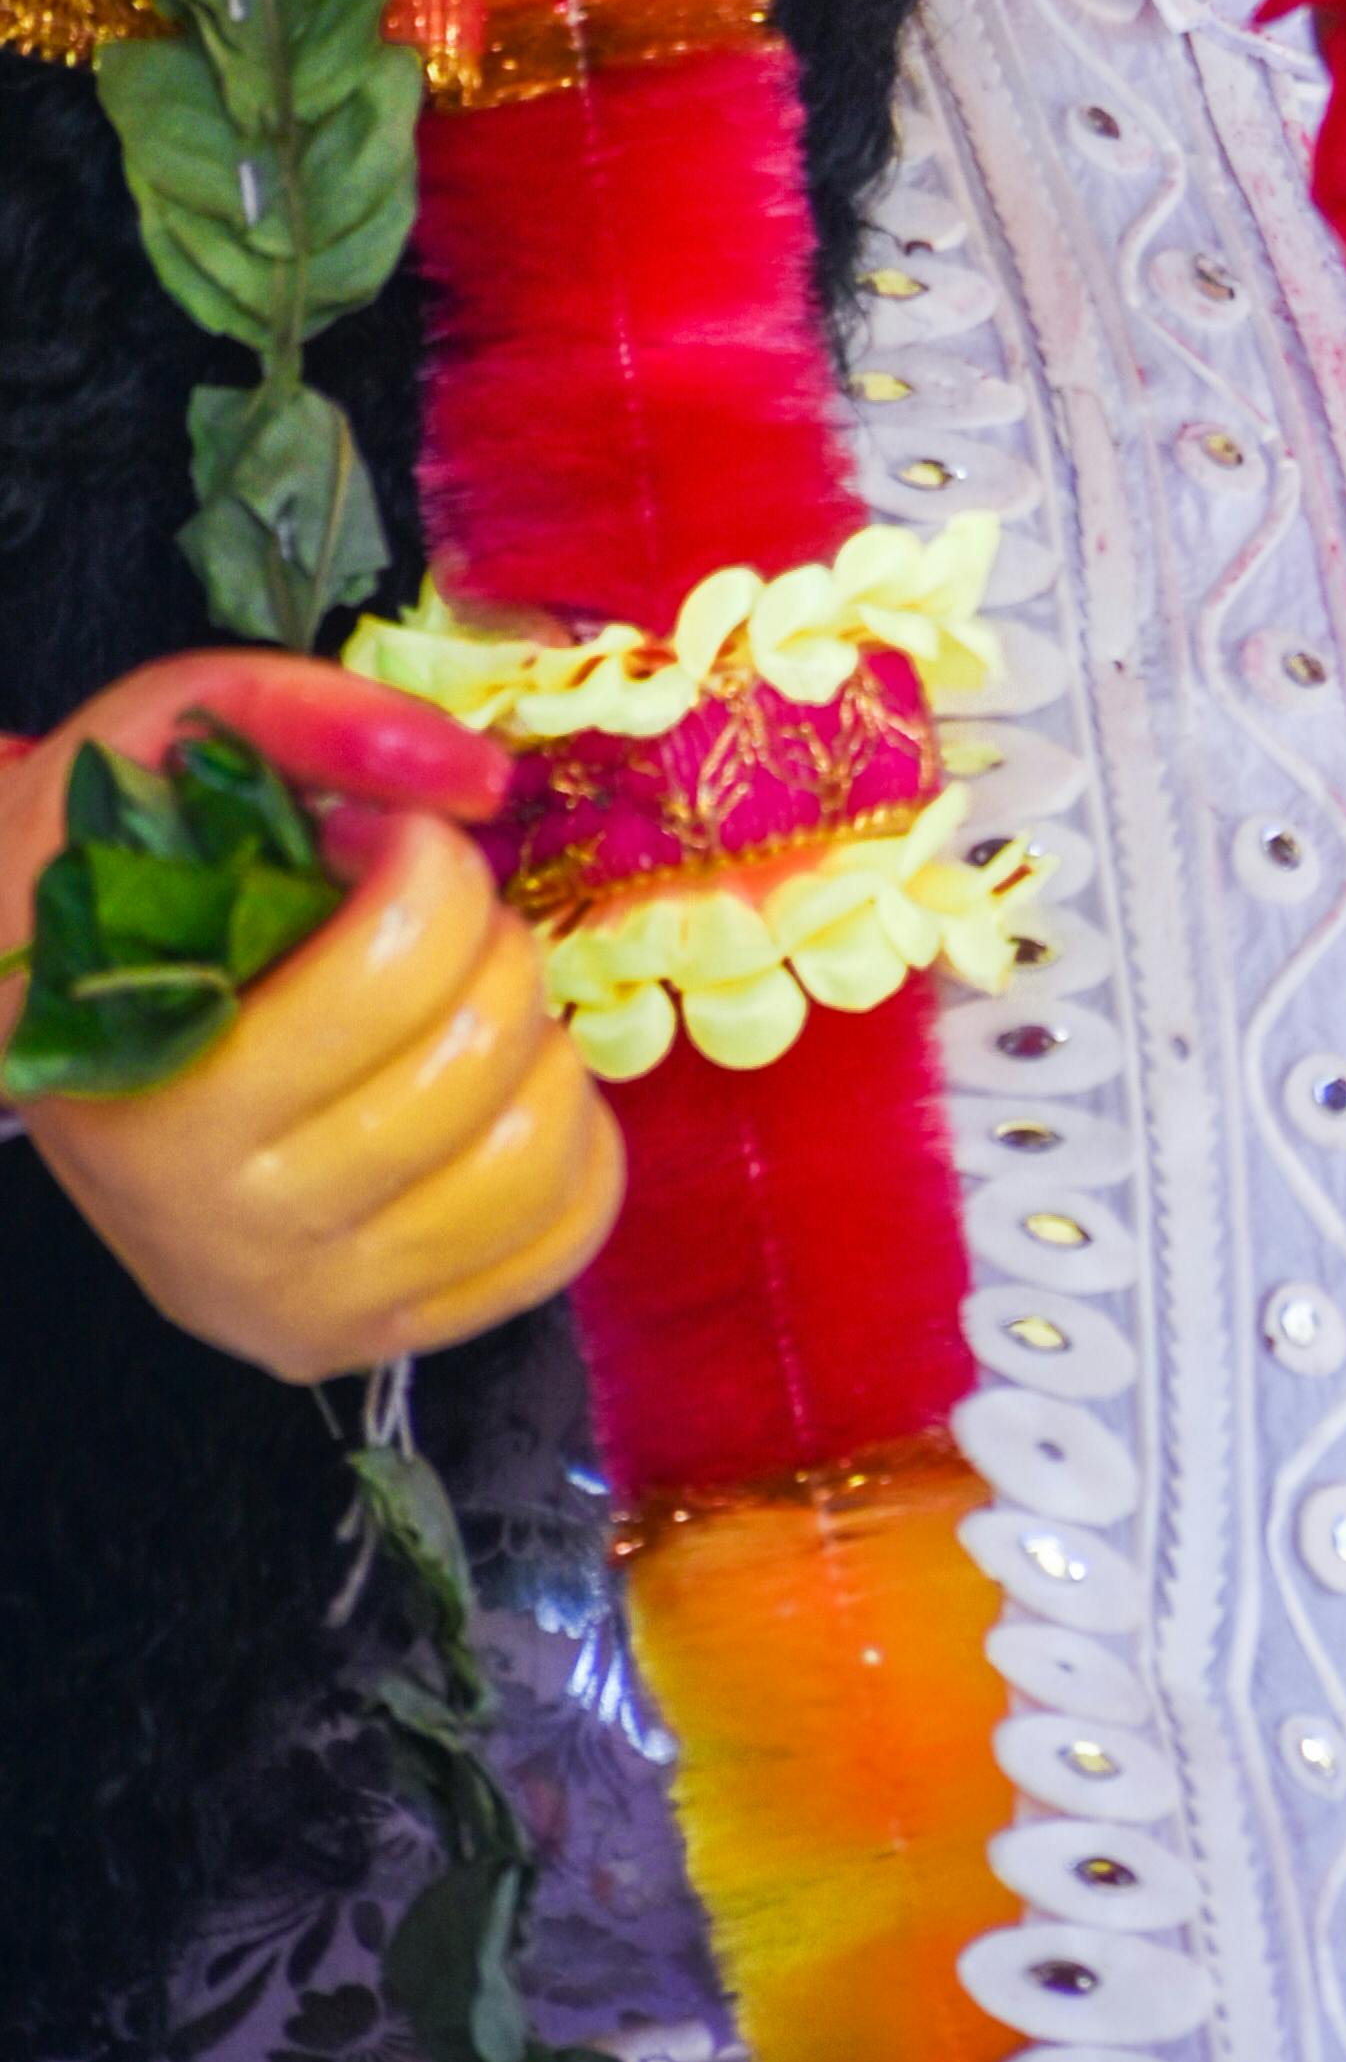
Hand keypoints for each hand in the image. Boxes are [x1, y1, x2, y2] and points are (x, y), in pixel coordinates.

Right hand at [1, 655, 622, 1375]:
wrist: (26, 1033)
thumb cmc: (101, 882)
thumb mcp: (159, 745)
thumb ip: (317, 721)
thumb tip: (480, 780)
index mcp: (162, 1093)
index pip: (399, 959)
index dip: (426, 862)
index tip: (377, 844)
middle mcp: (228, 1229)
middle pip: (478, 1050)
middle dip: (490, 941)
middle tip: (428, 920)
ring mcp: (305, 1304)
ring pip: (537, 1150)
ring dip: (540, 1042)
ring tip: (462, 1005)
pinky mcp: (374, 1340)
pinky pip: (563, 1235)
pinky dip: (574, 1143)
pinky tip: (501, 1088)